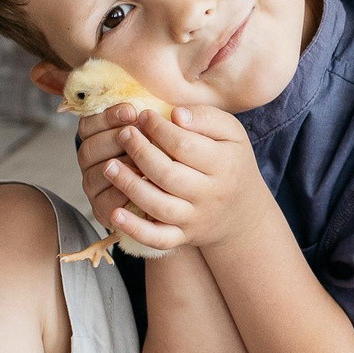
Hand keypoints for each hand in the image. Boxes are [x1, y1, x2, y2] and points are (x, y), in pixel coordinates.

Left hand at [76, 104, 270, 253]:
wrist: (244, 212)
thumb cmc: (232, 163)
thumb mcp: (232, 134)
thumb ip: (207, 118)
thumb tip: (176, 114)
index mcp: (223, 165)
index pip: (184, 145)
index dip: (158, 128)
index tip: (143, 116)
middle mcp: (210, 195)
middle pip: (167, 174)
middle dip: (139, 152)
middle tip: (124, 134)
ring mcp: (194, 218)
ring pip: (158, 205)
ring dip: (129, 185)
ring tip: (109, 165)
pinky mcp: (182, 236)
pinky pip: (157, 239)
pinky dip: (135, 229)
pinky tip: (114, 214)